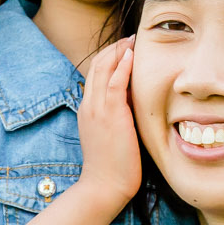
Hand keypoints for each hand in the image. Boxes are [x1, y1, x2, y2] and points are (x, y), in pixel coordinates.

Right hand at [75, 37, 142, 209]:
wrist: (104, 186)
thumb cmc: (112, 166)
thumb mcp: (111, 134)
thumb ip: (118, 114)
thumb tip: (134, 101)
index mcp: (88, 109)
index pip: (95, 72)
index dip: (110, 56)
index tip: (126, 48)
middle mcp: (89, 105)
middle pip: (96, 64)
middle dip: (114, 47)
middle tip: (132, 38)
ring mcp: (97, 109)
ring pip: (102, 68)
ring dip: (119, 51)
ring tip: (134, 41)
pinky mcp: (110, 116)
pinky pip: (113, 83)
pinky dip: (122, 66)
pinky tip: (132, 56)